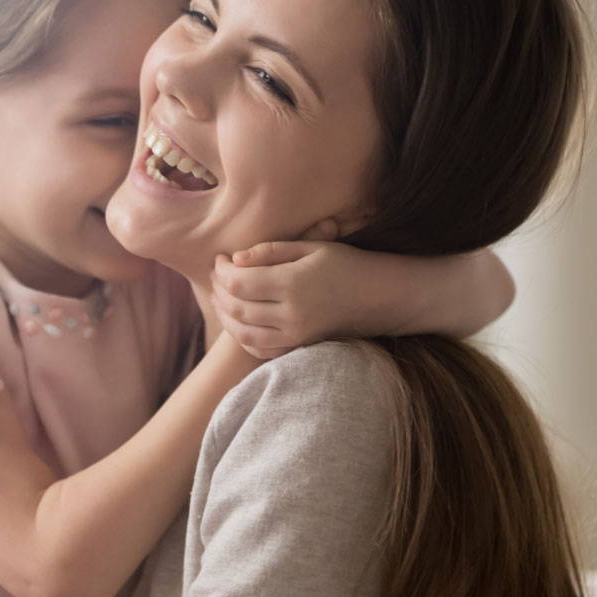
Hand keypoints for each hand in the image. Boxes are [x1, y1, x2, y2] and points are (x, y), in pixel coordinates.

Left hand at [210, 218, 348, 359]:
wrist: (381, 297)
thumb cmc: (347, 264)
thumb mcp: (312, 247)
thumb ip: (271, 251)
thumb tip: (235, 259)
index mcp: (293, 284)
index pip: (239, 282)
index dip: (222, 271)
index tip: (219, 259)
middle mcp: (292, 314)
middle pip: (237, 307)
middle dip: (219, 291)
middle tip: (215, 276)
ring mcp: (296, 335)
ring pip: (243, 333)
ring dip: (225, 315)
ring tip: (219, 298)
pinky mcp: (300, 347)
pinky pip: (261, 349)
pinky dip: (243, 337)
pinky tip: (238, 321)